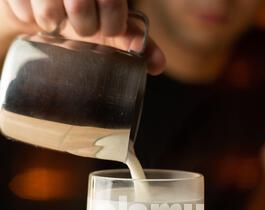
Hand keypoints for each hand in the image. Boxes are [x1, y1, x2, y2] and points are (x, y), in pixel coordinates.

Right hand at [2, 0, 165, 74]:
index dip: (111, 23)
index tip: (106, 30)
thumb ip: (132, 40)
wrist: (39, 4)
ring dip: (51, 23)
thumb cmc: (81, 18)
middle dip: (82, 26)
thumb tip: (158, 65)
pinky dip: (27, 17)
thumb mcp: (108, 26)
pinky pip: (22, 12)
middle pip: (80, 5)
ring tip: (54, 20)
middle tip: (80, 27)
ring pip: (49, 12)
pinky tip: (33, 11)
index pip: (113, 0)